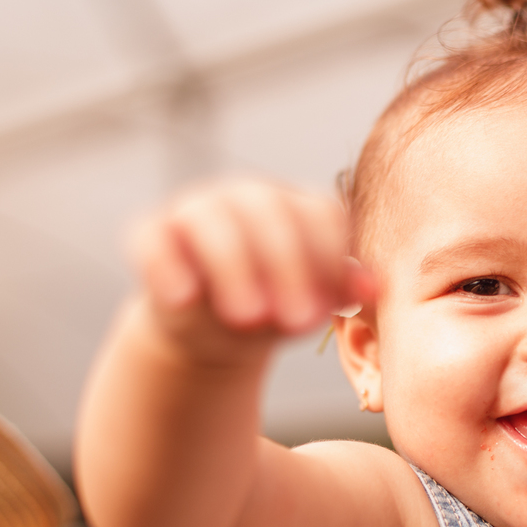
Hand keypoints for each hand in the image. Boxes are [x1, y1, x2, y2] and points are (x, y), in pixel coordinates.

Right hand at [130, 178, 375, 353]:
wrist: (215, 329)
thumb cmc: (278, 308)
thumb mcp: (312, 303)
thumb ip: (339, 290)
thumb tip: (375, 286)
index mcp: (297, 206)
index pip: (320, 214)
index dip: (329, 257)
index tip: (333, 305)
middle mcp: (248, 196)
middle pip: (270, 213)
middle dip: (287, 267)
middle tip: (298, 321)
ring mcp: (197, 209)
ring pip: (212, 221)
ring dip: (234, 269)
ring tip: (249, 318)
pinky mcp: (152, 233)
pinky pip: (153, 240)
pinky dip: (165, 267)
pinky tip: (184, 299)